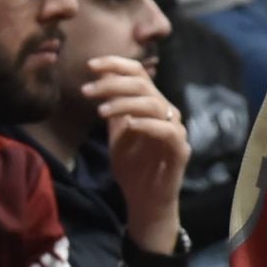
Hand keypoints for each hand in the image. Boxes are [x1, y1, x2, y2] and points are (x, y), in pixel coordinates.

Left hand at [87, 56, 190, 245]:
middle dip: (113, 84)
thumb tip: (100, 83)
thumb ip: (114, 112)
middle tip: (87, 91)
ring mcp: (175, 130)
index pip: (139, 75)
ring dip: (125, 103)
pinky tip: (129, 124)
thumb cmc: (134, 169)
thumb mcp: (117, 136)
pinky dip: (148, 124)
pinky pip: (167, 131)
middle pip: (143, 85)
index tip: (90, 65)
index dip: (116, 65)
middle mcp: (167, 112)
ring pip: (154, 104)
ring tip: (101, 111)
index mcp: (152, 106)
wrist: (145, 201)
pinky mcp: (180, 149)